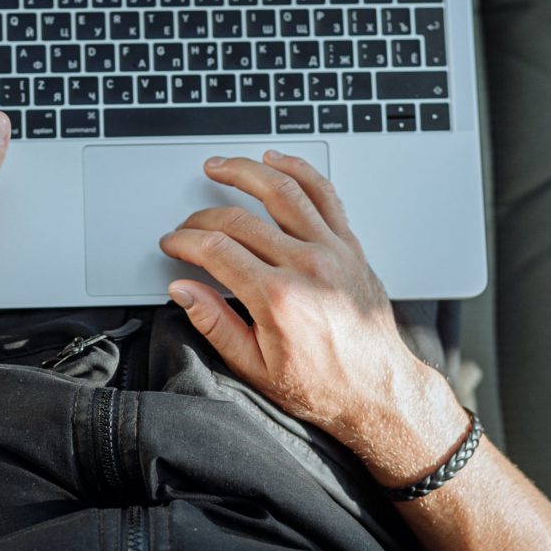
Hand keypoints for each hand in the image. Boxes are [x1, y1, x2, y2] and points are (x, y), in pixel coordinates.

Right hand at [160, 152, 466, 482]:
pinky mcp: (350, 246)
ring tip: (220, 165)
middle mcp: (306, 266)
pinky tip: (278, 160)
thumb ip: (214, 323)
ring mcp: (332, 250)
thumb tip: (183, 290)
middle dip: (202, 217)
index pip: (216, 250)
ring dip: (245, 171)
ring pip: (282, 191)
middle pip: (240, 220)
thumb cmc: (321, 385)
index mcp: (277, 298)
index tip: (173, 244)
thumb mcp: (254, 366)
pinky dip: (300, 170)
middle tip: (187, 226)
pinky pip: (324, 194)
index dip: (185, 242)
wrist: (377, 390)